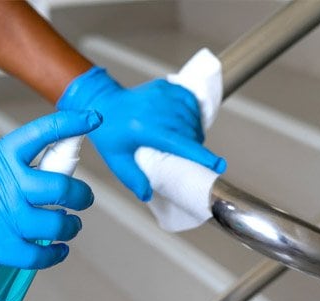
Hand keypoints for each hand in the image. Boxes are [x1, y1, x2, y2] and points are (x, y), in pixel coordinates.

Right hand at [0, 111, 100, 267]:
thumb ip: (4, 169)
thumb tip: (30, 179)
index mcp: (1, 156)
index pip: (46, 132)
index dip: (73, 123)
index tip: (92, 119)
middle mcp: (11, 184)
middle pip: (65, 187)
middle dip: (82, 195)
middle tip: (83, 199)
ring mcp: (7, 217)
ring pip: (60, 223)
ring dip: (71, 226)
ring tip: (69, 226)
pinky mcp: (0, 247)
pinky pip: (42, 255)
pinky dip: (55, 255)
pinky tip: (57, 251)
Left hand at [57, 67, 225, 200]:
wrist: (101, 102)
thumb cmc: (109, 133)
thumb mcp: (116, 160)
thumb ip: (133, 179)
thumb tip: (148, 195)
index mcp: (144, 129)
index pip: (179, 143)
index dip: (200, 155)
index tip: (218, 165)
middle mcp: (155, 110)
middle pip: (189, 131)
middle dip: (195, 145)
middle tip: (191, 155)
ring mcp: (161, 95)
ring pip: (192, 116)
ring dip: (195, 130)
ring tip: (187, 140)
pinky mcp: (165, 86)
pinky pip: (189, 99)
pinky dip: (193, 112)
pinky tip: (186, 121)